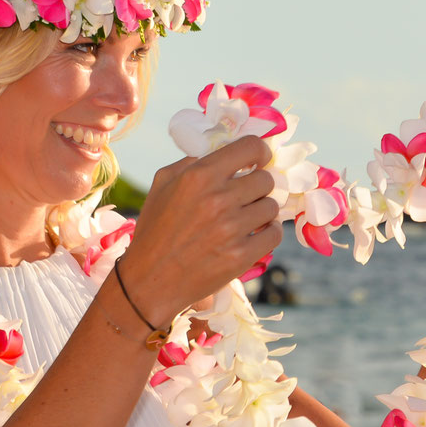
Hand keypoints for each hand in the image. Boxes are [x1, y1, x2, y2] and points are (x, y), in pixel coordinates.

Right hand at [117, 135, 280, 321]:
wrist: (150, 280)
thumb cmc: (155, 230)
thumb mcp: (162, 184)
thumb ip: (190, 163)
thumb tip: (222, 154)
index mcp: (199, 176)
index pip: (251, 147)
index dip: (261, 152)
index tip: (260, 160)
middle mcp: (218, 198)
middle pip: (266, 179)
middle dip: (259, 186)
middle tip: (248, 196)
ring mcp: (232, 229)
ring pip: (272, 207)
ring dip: (263, 211)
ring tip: (248, 218)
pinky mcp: (242, 255)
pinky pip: (275, 234)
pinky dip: (269, 233)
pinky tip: (257, 234)